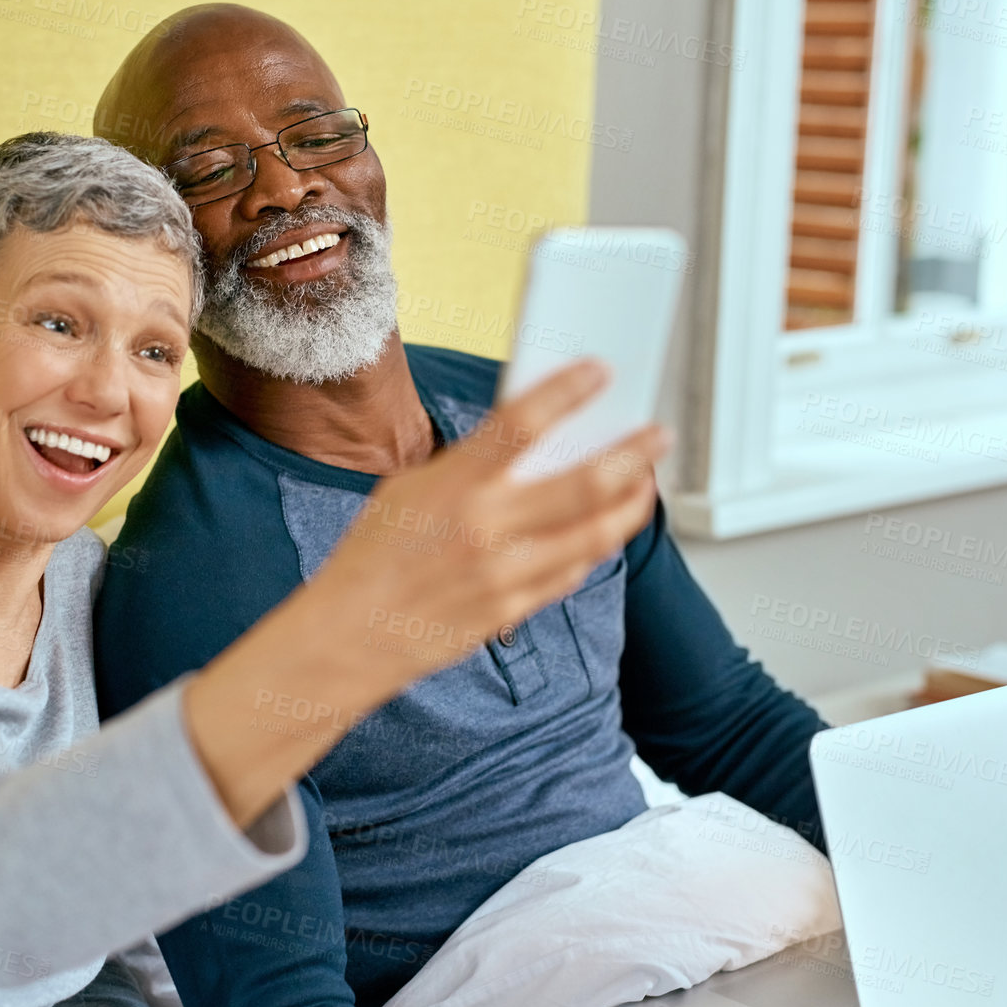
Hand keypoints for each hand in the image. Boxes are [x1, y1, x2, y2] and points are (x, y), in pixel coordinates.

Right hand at [308, 357, 668, 676]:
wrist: (349, 635)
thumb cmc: (373, 556)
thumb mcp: (409, 489)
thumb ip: (469, 466)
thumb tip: (526, 441)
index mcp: (453, 485)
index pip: (522, 423)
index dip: (567, 391)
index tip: (599, 372)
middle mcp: (484, 528)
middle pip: (584, 484)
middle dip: (633, 455)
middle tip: (657, 436)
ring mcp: (503, 573)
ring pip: (594, 535)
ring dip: (630, 505)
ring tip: (644, 484)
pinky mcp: (511, 610)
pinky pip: (570, 574)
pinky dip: (592, 548)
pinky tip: (600, 531)